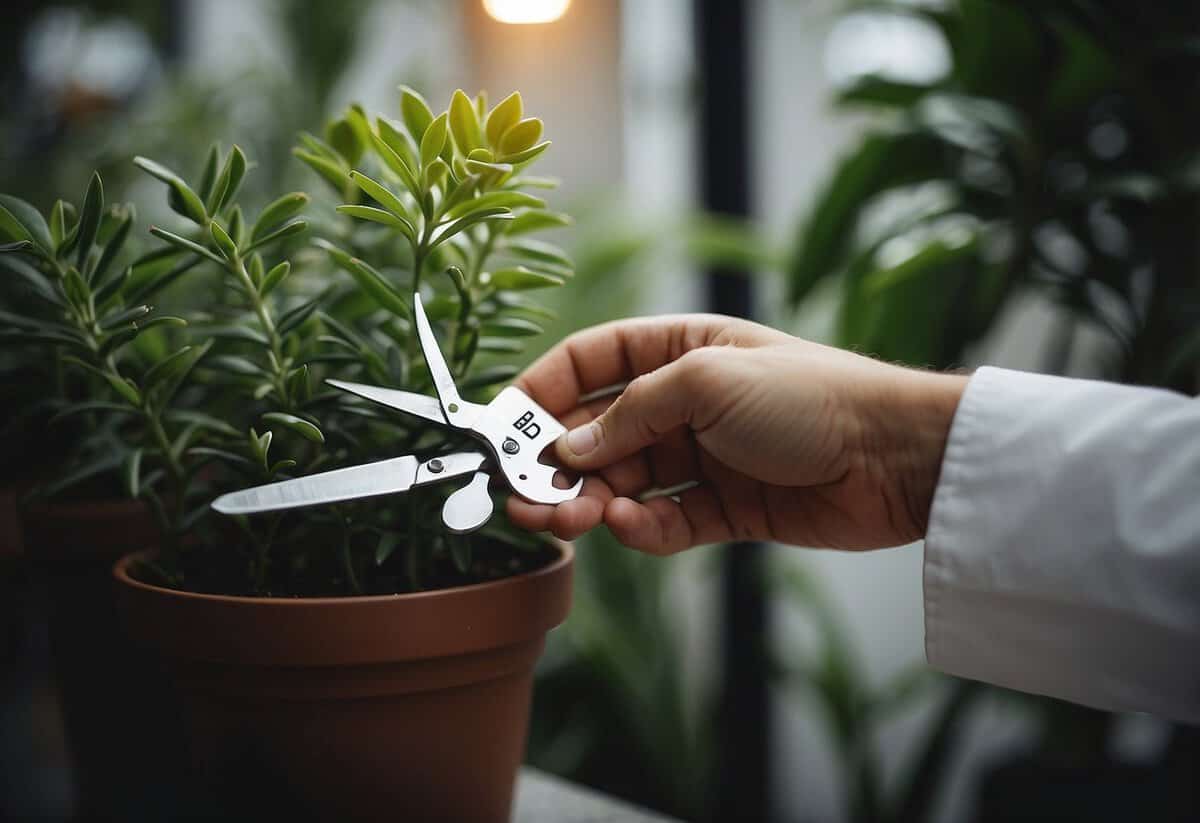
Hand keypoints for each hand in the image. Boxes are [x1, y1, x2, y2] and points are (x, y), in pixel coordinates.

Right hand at [506, 314, 966, 553]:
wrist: (895, 456)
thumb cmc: (810, 395)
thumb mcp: (708, 382)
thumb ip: (630, 412)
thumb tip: (568, 450)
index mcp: (679, 350)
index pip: (590, 362)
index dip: (542, 389)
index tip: (502, 428)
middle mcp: (684, 402)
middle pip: (596, 431)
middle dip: (557, 463)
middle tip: (526, 498)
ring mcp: (704, 458)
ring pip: (623, 483)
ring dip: (591, 504)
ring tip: (573, 521)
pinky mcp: (725, 509)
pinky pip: (664, 523)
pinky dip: (641, 531)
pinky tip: (632, 530)